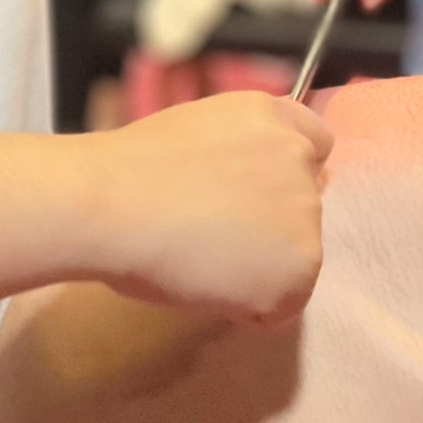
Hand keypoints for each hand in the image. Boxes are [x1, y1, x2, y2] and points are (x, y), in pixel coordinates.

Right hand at [69, 93, 329, 324]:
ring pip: (295, 257)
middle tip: (211, 236)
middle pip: (305, 205)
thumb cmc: (125, 173)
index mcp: (272, 115)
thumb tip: (242, 192)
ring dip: (259, 267)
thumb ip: (238, 153)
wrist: (106, 206)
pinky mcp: (298, 269)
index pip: (316, 144)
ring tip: (199, 261)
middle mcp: (298, 157)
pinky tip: (204, 286)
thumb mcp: (196, 133)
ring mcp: (305, 213)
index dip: (284, 176)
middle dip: (271, 225)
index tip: (252, 197)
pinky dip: (249, 307)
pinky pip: (280, 303)